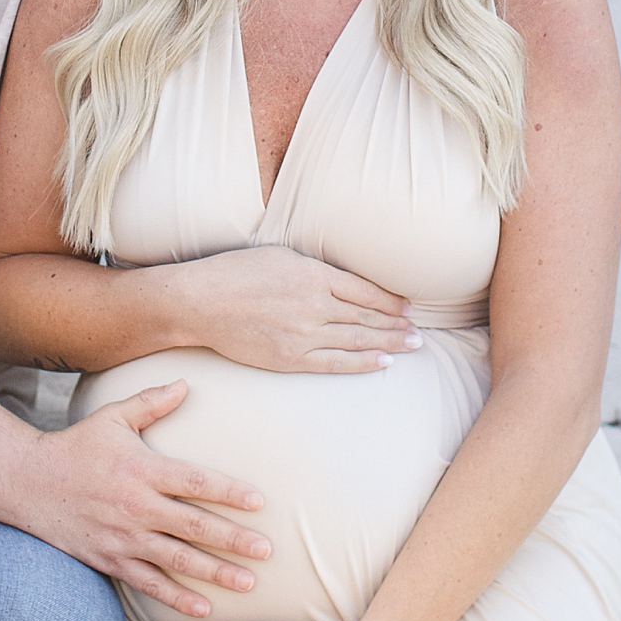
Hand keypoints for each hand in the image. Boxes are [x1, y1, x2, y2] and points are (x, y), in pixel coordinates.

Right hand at [21, 380, 270, 618]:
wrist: (28, 483)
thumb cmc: (76, 446)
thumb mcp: (112, 417)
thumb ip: (151, 403)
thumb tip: (185, 383)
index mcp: (142, 468)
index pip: (196, 482)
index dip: (230, 493)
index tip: (260, 503)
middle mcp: (136, 506)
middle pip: (194, 526)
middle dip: (234, 540)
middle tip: (267, 552)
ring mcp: (124, 537)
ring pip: (177, 560)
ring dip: (214, 573)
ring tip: (248, 582)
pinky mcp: (110, 559)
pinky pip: (148, 582)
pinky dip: (175, 597)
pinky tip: (203, 608)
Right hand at [173, 245, 417, 374]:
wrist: (201, 302)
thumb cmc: (236, 272)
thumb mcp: (282, 256)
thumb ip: (315, 269)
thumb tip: (344, 281)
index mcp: (314, 275)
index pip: (366, 291)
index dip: (391, 301)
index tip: (408, 307)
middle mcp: (315, 305)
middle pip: (368, 317)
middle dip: (397, 325)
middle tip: (419, 332)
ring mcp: (304, 334)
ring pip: (357, 340)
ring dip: (388, 343)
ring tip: (411, 346)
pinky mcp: (290, 357)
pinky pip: (335, 363)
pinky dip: (362, 363)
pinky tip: (383, 362)